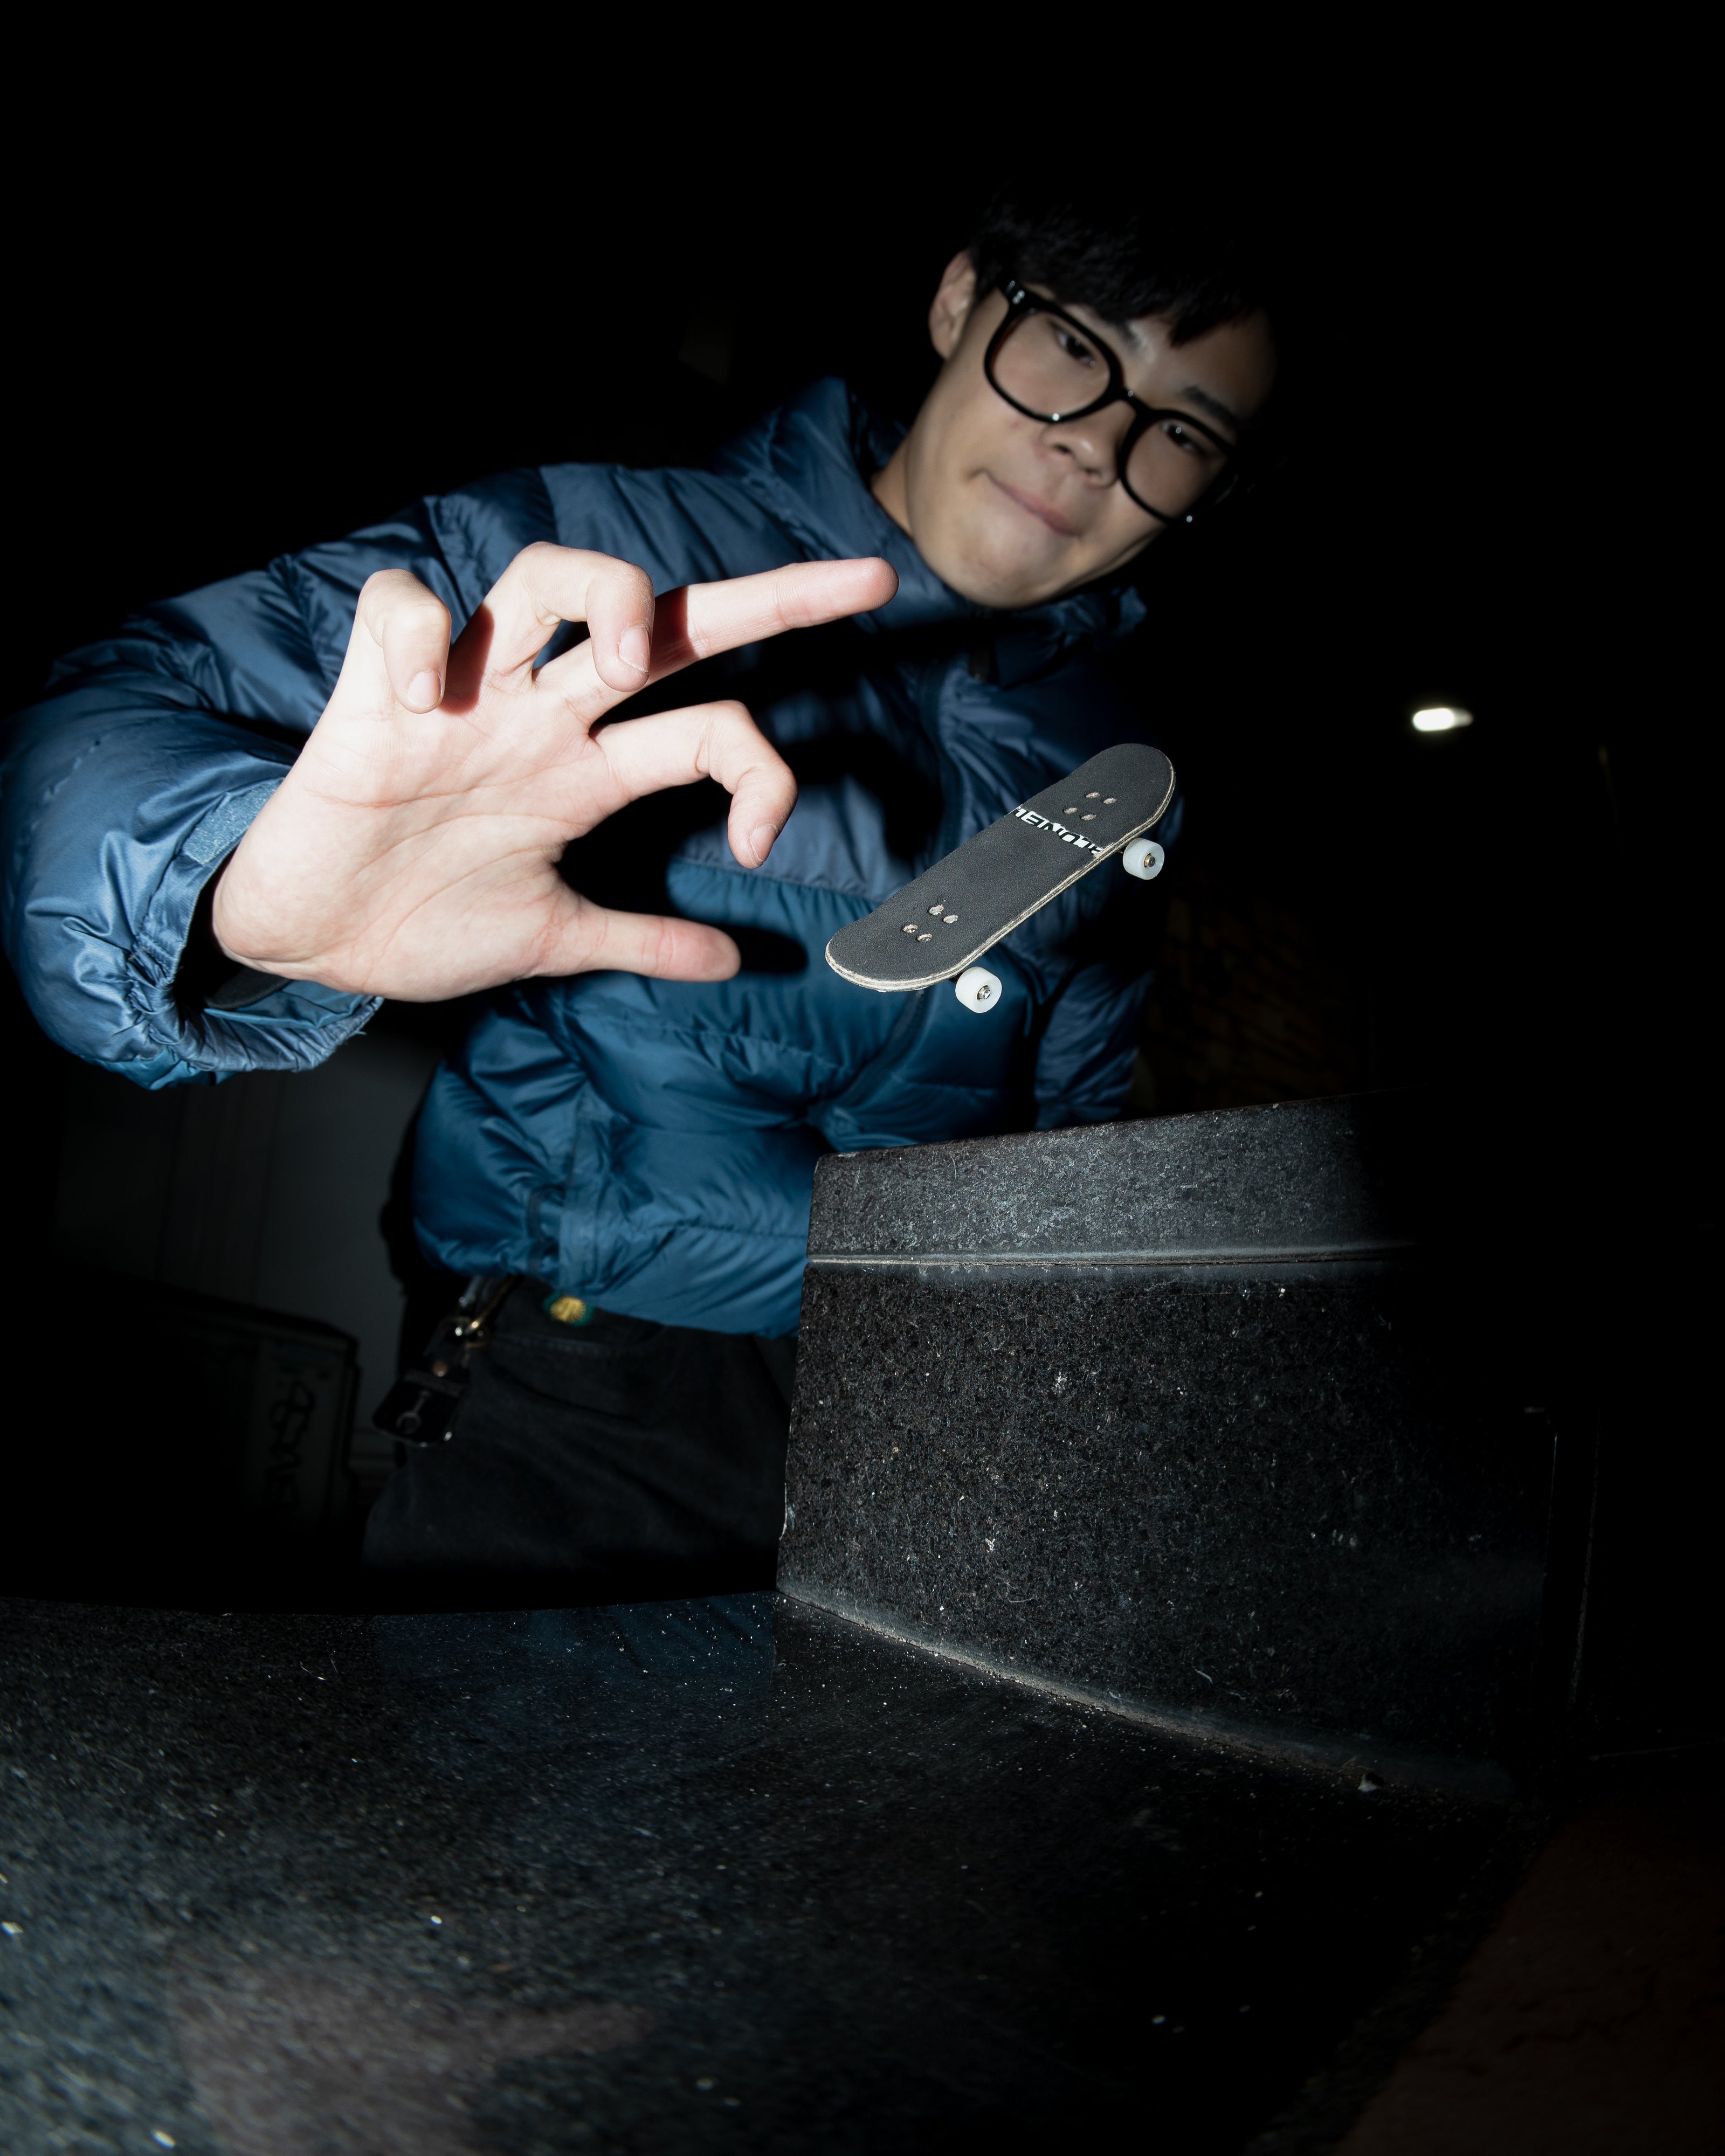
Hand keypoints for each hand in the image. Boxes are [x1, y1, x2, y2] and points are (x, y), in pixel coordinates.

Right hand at [211, 543, 896, 998]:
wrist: (314, 945)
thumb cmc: (422, 922)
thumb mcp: (552, 938)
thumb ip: (641, 940)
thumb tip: (734, 963)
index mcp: (586, 771)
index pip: (708, 721)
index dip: (765, 767)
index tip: (761, 846)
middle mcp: (539, 717)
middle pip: (658, 619)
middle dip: (766, 598)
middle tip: (857, 585)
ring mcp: (463, 698)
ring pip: (541, 577)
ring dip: (600, 595)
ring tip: (615, 658)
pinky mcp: (373, 695)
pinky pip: (398, 609)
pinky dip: (417, 634)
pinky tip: (423, 693)